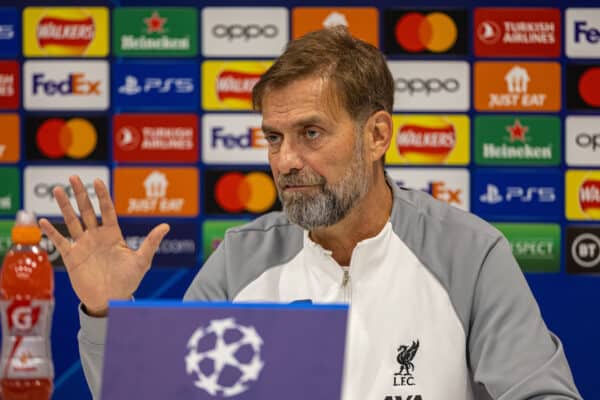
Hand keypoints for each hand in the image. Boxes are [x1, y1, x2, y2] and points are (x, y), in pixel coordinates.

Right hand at [39, 176, 168, 316]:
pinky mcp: (72, 257)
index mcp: (113, 234)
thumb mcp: (141, 261)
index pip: (107, 210)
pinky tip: (43, 220)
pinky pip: (60, 242)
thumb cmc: (128, 281)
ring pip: (72, 221)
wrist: (112, 300)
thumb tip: (166, 226)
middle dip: (80, 194)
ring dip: (65, 206)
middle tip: (74, 176)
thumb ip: (151, 242)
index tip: (97, 181)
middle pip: (87, 210)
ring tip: (57, 190)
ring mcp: (83, 245)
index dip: (102, 195)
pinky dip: (51, 231)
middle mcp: (96, 236)